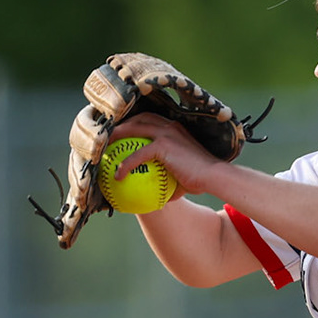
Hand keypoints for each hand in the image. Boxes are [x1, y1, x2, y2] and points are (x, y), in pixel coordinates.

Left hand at [112, 112, 226, 200]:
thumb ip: (167, 183)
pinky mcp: (163, 145)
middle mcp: (169, 126)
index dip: (134, 122)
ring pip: (134, 128)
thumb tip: (155, 198)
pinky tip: (117, 175)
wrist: (213, 177)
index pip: (150, 119)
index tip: (122, 133)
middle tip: (108, 137)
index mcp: (174, 129)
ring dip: (116, 136)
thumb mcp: (181, 179)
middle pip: (139, 118)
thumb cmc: (200, 180)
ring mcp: (166, 133)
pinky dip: (125, 164)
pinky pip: (137, 154)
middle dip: (122, 123)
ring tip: (104, 149)